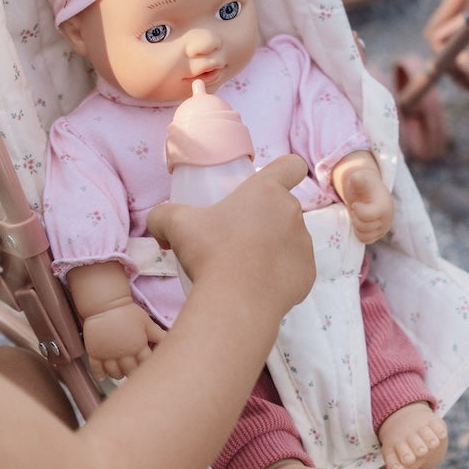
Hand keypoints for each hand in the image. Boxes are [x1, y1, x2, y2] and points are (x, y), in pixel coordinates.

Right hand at [81, 300, 164, 380]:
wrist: (106, 305)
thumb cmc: (128, 312)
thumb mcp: (147, 322)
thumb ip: (158, 334)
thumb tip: (172, 340)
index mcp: (138, 346)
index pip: (145, 364)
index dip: (148, 366)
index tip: (148, 367)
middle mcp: (123, 353)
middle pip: (130, 371)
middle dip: (133, 373)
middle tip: (134, 373)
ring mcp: (108, 354)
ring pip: (114, 372)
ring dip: (118, 375)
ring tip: (121, 373)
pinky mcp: (95, 352)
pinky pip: (96, 368)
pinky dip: (99, 375)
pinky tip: (103, 377)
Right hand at [147, 154, 314, 313]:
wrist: (235, 302)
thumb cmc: (209, 252)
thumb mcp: (175, 224)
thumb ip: (163, 216)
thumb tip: (159, 229)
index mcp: (267, 191)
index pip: (291, 166)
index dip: (282, 172)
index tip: (266, 188)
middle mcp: (292, 213)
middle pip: (284, 208)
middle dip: (264, 219)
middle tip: (235, 239)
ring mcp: (304, 245)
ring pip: (290, 239)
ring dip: (273, 247)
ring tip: (244, 267)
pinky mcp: (309, 275)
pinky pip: (295, 269)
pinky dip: (280, 275)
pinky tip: (257, 286)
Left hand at [339, 163, 393, 243]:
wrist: (369, 189)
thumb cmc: (362, 184)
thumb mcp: (358, 179)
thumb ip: (357, 179)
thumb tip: (356, 177)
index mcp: (384, 206)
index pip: (366, 216)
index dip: (356, 210)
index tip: (356, 203)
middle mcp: (387, 219)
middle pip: (363, 227)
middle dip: (355, 217)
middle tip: (356, 208)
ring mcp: (384, 228)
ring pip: (364, 236)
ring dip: (356, 225)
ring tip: (358, 214)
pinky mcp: (379, 234)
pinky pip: (365, 240)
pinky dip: (359, 233)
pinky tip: (360, 221)